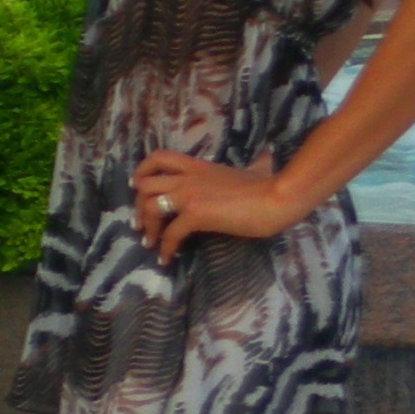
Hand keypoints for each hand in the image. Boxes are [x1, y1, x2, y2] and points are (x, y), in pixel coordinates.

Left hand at [131, 149, 286, 263]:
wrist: (276, 198)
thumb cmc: (269, 186)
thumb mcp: (257, 168)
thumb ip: (256, 162)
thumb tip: (267, 154)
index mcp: (198, 166)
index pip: (159, 158)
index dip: (142, 171)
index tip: (137, 187)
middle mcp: (188, 178)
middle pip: (145, 184)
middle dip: (137, 206)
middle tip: (141, 225)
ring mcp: (190, 194)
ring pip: (149, 206)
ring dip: (147, 227)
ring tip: (151, 244)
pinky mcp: (196, 214)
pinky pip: (170, 233)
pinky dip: (165, 248)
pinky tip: (168, 259)